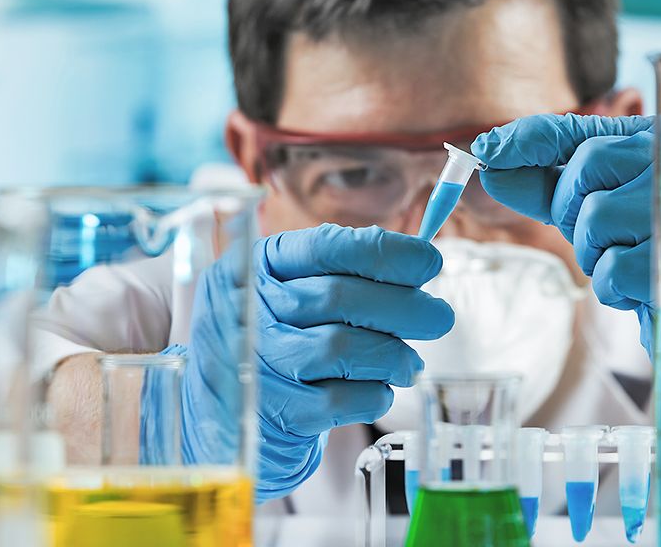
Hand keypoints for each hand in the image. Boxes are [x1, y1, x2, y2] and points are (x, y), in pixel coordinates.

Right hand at [147, 224, 452, 500]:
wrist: (222, 405)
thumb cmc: (277, 333)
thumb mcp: (291, 285)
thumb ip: (345, 269)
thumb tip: (420, 264)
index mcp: (261, 265)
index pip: (329, 247)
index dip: (388, 253)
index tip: (429, 262)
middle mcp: (251, 309)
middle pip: (340, 298)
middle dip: (405, 307)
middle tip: (439, 318)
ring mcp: (257, 363)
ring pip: (341, 349)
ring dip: (393, 355)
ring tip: (409, 362)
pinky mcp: (273, 412)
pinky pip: (339, 401)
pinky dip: (374, 394)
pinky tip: (380, 389)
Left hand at [471, 114, 660, 426]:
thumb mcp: (612, 212)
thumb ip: (554, 188)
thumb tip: (491, 165)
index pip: (581, 129)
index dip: (526, 139)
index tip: (483, 149)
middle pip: (583, 171)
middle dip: (573, 213)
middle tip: (607, 238)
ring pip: (593, 220)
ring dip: (597, 256)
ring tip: (635, 262)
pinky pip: (610, 269)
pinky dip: (614, 288)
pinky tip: (647, 288)